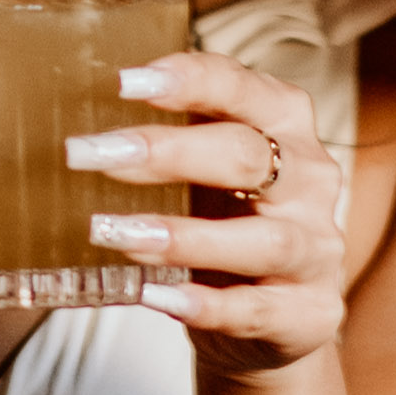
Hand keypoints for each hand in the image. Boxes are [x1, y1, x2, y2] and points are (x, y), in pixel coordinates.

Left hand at [78, 43, 351, 384]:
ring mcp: (318, 249)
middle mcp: (311, 179)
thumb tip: (77, 128)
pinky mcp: (311, 312)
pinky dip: (203, 304)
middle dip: (164, 153)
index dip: (188, 80)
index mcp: (285, 124)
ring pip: (262, 239)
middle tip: (89, 156)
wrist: (269, 314)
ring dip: (183, 237)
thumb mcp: (203, 168)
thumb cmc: (223, 220)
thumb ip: (166, 139)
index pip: (242, 88)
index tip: (123, 82)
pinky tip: (152, 295)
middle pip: (247, 156)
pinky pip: (256, 309)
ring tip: (113, 233)